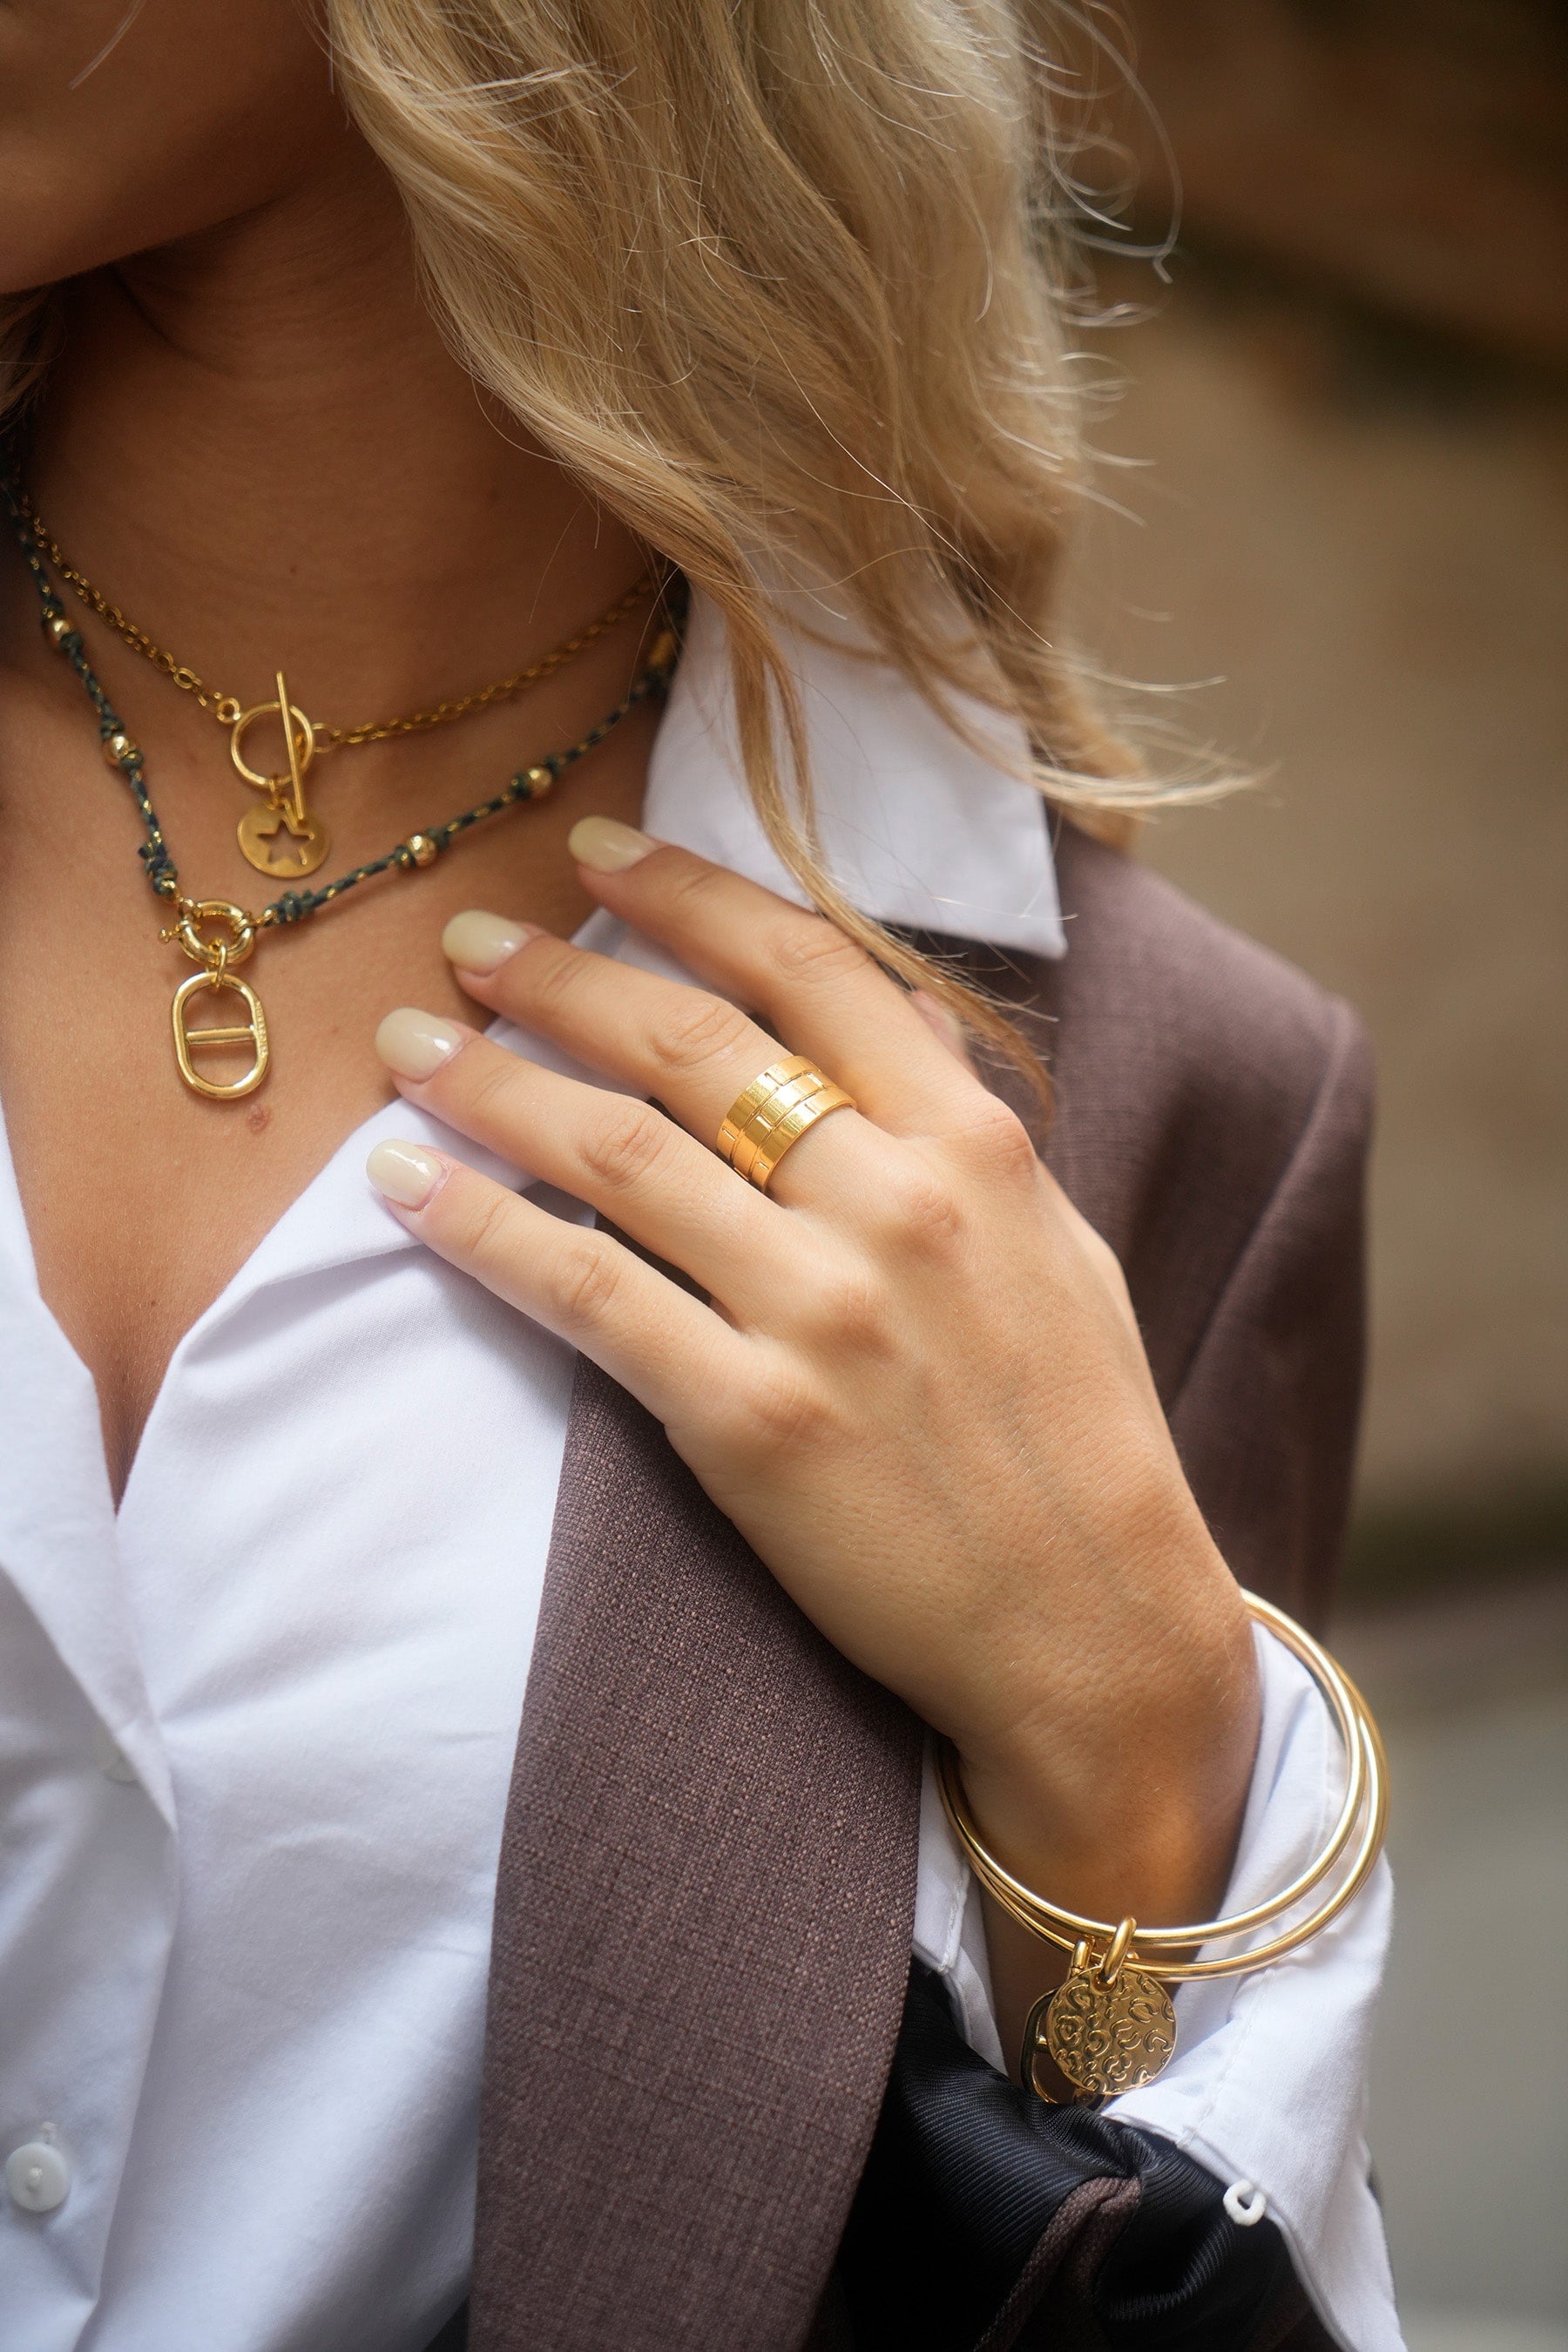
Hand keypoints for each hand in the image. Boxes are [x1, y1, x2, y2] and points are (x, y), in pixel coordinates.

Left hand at [369, 818, 1258, 1988]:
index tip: (600, 851)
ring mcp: (818, 1311)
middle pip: (688, 1046)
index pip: (810, 967)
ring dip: (493, 1085)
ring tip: (410, 1050)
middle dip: (563, 977)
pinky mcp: (749, 1421)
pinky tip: (408, 1189)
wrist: (1095, 1627)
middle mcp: (894, 1203)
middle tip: (472, 944)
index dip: (689, 894)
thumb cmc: (1083, 1436)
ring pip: (615, 1157)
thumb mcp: (1060, 1246)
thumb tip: (895, 1016)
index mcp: (976, 1142)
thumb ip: (966, 1127)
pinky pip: (586, 1296)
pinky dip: (482, 1230)